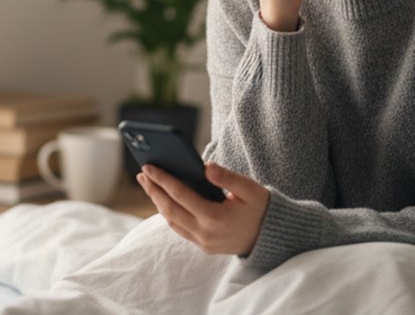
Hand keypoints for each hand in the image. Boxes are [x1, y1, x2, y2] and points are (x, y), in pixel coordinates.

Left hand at [136, 162, 269, 255]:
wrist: (272, 238)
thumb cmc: (261, 208)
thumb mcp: (250, 189)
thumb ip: (227, 177)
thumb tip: (204, 166)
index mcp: (215, 217)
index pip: (181, 195)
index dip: (163, 180)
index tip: (149, 166)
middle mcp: (205, 233)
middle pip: (170, 210)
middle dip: (154, 190)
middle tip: (142, 173)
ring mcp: (203, 242)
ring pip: (172, 222)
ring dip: (158, 202)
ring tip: (149, 184)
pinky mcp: (204, 247)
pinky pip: (180, 229)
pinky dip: (169, 214)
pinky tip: (164, 200)